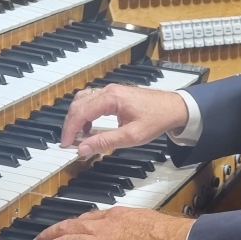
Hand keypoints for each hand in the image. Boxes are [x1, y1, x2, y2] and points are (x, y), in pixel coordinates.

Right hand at [60, 84, 187, 156]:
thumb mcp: (131, 136)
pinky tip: (89, 127)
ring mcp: (112, 91)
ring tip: (77, 135)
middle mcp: (109, 91)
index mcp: (111, 98)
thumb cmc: (157, 119)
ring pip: (83, 100)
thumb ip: (105, 142)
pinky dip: (85, 112)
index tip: (66, 144)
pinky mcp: (115, 94)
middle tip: (68, 141)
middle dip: (70, 123)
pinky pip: (92, 100)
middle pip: (79, 104)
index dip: (70, 129)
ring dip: (76, 116)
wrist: (174, 108)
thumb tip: (83, 148)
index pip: (81, 112)